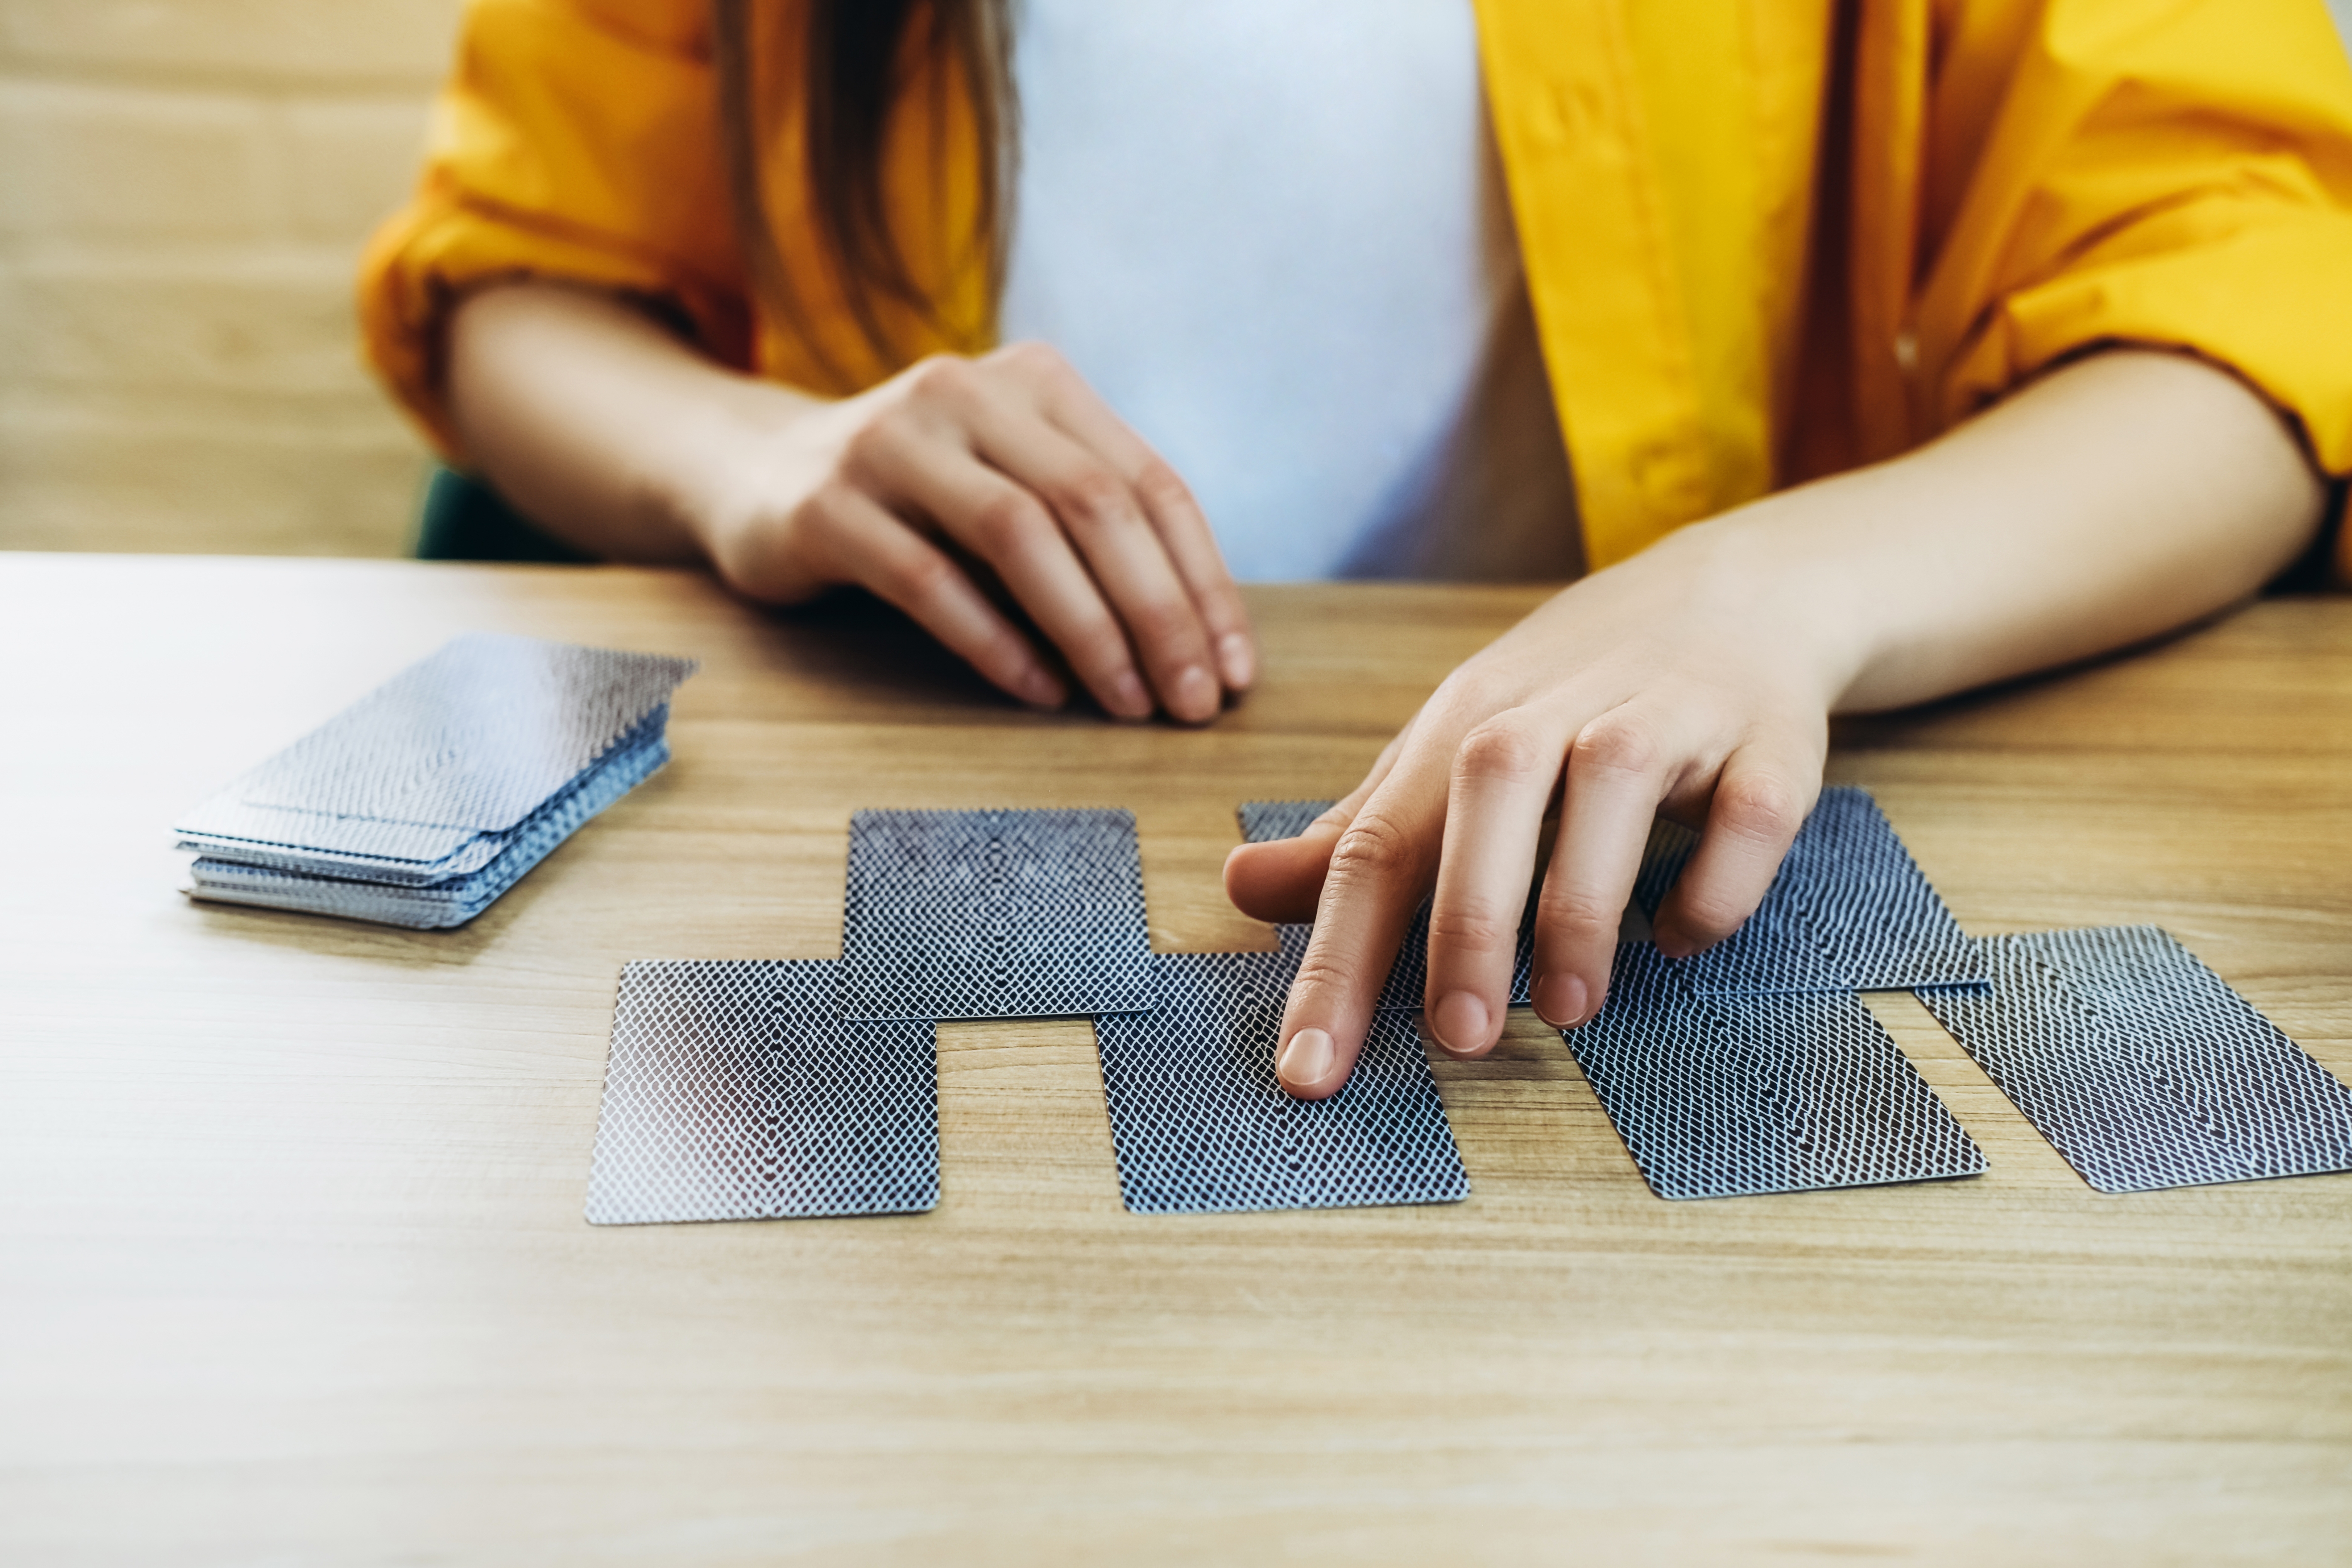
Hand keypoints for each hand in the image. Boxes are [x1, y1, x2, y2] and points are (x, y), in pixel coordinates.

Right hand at [696, 340, 1254, 721]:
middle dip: (1158, 614)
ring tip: (1126, 704)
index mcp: (1037, 381)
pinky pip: (928, 579)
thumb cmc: (920, 501)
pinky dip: (993, 641)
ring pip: (1018, 535)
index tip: (1234, 671)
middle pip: (1094, 504)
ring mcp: (892, 442)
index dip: (1203, 582)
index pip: (1149, 483)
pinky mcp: (828, 505)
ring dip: (1087, 630)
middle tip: (1191, 704)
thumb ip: (1092, 528)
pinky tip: (1038, 692)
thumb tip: (1199, 640)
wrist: (758, 475)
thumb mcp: (1014, 484)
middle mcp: (968, 391)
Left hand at [1222, 517, 1853, 1097]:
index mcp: (1464, 723)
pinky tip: (1677, 940)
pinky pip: (1746, 812)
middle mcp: (1557, 706)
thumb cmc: (1566, 701)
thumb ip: (1360, 833)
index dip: (1334, 957)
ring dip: (1585, 901)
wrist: (1733, 597)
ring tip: (1567, 1009)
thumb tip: (1239, 889)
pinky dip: (1715, 885)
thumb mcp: (1449, 752)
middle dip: (1468, 918)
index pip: (1377, 842)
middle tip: (1459, 1038)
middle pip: (1490, 791)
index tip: (1307, 1069)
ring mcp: (1668, 715)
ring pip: (1613, 787)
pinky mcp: (1769, 742)